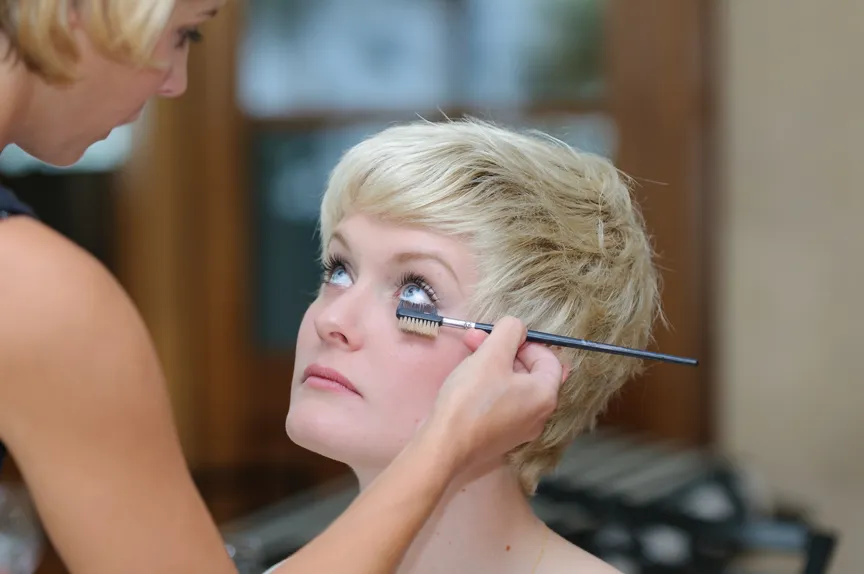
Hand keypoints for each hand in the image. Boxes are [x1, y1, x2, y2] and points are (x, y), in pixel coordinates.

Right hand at [420, 316, 563, 472]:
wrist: (444, 445)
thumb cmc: (471, 398)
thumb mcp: (491, 355)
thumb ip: (509, 332)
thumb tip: (518, 327)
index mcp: (545, 395)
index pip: (549, 358)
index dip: (526, 342)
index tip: (501, 336)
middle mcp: (538, 415)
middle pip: (529, 372)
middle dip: (503, 350)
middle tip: (476, 339)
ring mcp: (520, 429)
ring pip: (513, 386)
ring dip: (493, 365)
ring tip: (467, 352)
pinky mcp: (500, 436)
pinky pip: (502, 403)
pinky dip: (489, 386)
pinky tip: (467, 379)